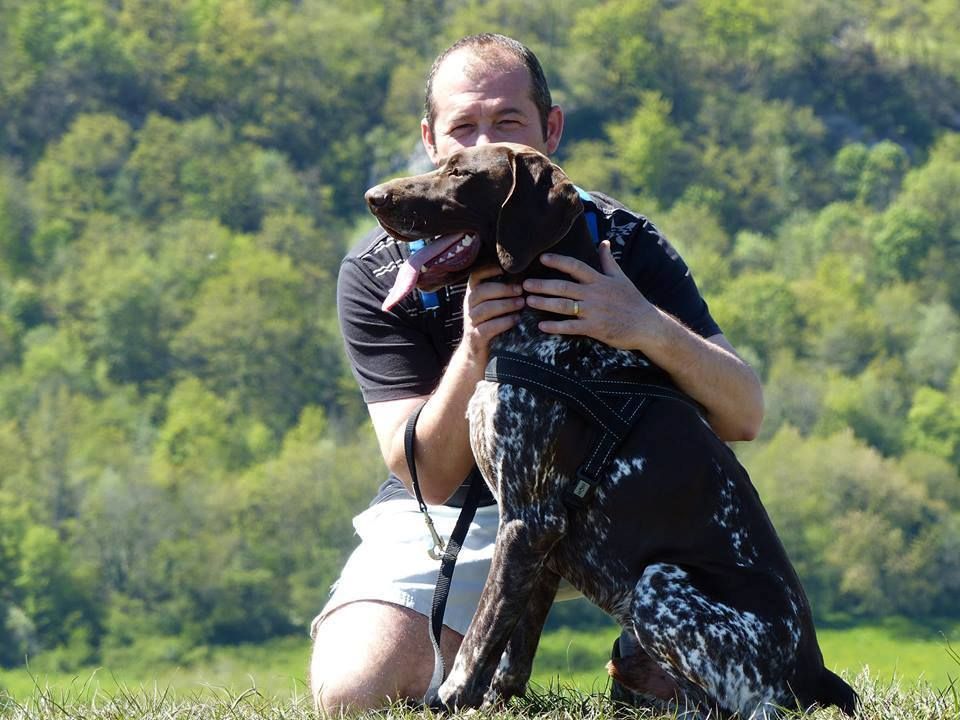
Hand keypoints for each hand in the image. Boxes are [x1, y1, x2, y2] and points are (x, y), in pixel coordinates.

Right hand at [461, 264, 524, 359]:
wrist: (477, 355)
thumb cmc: (491, 325)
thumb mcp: (493, 307)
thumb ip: (502, 293)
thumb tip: (524, 276)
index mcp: (474, 295)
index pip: (476, 276)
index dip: (488, 269)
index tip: (505, 268)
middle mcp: (469, 307)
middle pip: (481, 292)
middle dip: (502, 289)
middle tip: (520, 289)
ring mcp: (471, 322)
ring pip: (484, 309)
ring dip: (505, 305)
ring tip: (521, 304)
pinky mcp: (476, 338)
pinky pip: (487, 328)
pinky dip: (503, 322)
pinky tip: (516, 320)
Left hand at [522, 240, 660, 349]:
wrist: (647, 325)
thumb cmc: (633, 300)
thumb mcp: (622, 277)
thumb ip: (608, 261)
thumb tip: (604, 242)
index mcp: (600, 280)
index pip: (575, 266)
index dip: (559, 261)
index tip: (542, 258)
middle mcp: (594, 294)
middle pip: (564, 287)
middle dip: (543, 285)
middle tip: (525, 284)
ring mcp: (594, 312)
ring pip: (564, 306)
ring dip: (544, 303)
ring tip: (528, 301)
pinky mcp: (594, 328)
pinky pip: (571, 327)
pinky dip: (556, 327)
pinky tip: (542, 327)